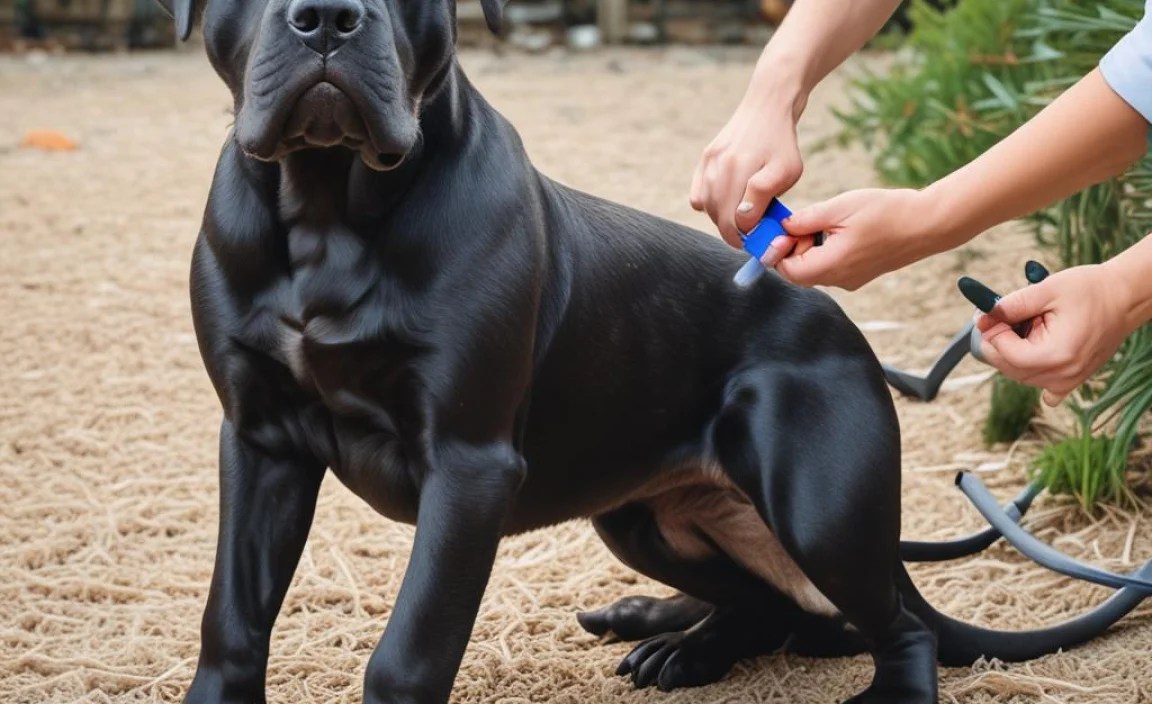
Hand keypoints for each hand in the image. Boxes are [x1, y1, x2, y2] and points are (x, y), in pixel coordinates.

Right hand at [690, 92, 804, 247]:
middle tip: (749, 234)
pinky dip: (708, 205)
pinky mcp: (704, 160)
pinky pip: (697, 196)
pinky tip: (726, 200)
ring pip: (706, 208)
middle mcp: (719, 167)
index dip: (748, 236)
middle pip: (718, 217)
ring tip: (740, 215)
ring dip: (721, 219)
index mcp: (740, 170)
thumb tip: (741, 217)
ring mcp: (708, 163)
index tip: (758, 237)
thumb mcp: (788, 171)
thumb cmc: (782, 144)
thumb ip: (764, 195)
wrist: (767, 108)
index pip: (735, 221)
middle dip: (733, 232)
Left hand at [775, 188, 938, 289]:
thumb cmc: (887, 213)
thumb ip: (805, 219)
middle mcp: (839, 280)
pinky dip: (827, 249)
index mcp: (831, 266)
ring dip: (811, 246)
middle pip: (799, 271)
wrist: (929, 223)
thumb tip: (783, 227)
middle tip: (807, 221)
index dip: (779, 249)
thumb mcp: (839, 208)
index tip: (786, 227)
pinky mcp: (861, 274)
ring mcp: (851, 280)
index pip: (787, 269)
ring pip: (815, 267)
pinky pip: (832, 266)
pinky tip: (842, 228)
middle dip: (795, 246)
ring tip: (828, 221)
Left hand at [975, 264, 1140, 405]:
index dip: (991, 334)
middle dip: (998, 343)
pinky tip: (1033, 352)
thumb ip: (1012, 305)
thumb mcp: (1047, 289)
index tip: (987, 315)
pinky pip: (1043, 388)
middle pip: (1009, 368)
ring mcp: (1069, 381)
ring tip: (1029, 326)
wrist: (1124, 298)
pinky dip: (1032, 371)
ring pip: (1020, 376)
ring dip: (1013, 353)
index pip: (1006, 355)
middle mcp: (1063, 375)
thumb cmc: (1090, 290)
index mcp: (1057, 354)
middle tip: (1003, 318)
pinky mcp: (1073, 380)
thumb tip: (983, 317)